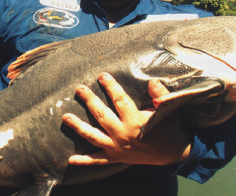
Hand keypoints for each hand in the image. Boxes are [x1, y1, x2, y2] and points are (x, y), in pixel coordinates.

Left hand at [63, 73, 191, 165]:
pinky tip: (70, 159)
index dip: (111, 87)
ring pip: (94, 136)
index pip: (120, 100)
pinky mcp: (114, 158)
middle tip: (79, 88)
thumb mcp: (168, 111)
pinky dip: (84, 160)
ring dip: (79, 127)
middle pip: (102, 115)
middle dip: (90, 101)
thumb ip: (160, 96)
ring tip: (65, 117)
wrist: (170, 153)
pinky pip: (97, 160)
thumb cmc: (168, 128)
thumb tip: (152, 81)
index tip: (102, 75)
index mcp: (135, 122)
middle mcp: (123, 135)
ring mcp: (116, 148)